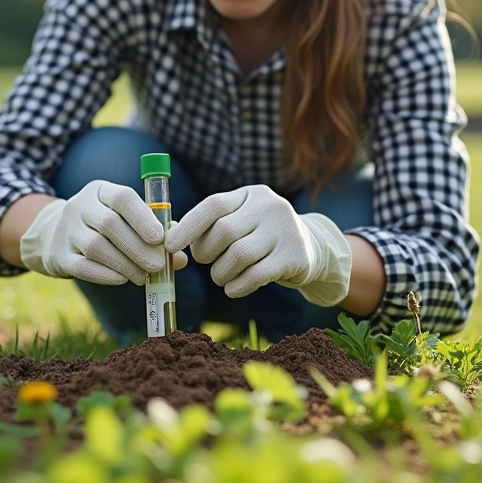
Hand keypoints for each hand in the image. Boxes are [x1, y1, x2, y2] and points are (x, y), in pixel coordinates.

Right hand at [19, 180, 186, 284]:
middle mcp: (79, 206)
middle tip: (159, 265)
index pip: (121, 197)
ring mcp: (66, 230)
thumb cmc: (104, 227)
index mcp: (100, 191)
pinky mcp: (58, 255)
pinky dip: (106, 275)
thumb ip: (154, 233)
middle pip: (109, 225)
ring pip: (97, 247)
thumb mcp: (124, 218)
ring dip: (126, 264)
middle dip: (138, 248)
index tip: (160, 238)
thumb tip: (181, 259)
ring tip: (144, 276)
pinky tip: (123, 279)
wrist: (55, 235)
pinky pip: (83, 267)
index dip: (142, 217)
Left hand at [166, 185, 351, 305]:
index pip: (214, 204)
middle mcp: (270, 206)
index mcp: (250, 194)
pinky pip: (256, 276)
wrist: (312, 248)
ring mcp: (285, 230)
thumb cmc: (261, 236)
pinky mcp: (295, 256)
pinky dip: (237, 286)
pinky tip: (233, 288)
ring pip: (238, 255)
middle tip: (206, 263)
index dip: (189, 226)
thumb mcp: (241, 221)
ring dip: (220, 273)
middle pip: (224, 232)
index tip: (170, 245)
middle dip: (206, 253)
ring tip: (221, 277)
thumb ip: (209, 225)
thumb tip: (169, 236)